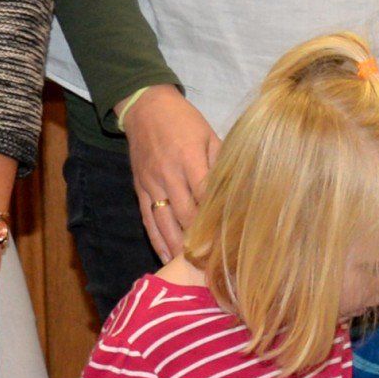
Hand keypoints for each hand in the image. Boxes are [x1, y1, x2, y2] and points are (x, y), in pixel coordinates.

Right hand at [122, 86, 220, 266]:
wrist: (145, 108)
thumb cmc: (184, 121)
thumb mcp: (209, 135)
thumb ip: (221, 162)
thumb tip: (238, 189)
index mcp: (189, 159)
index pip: (206, 196)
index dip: (218, 220)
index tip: (232, 241)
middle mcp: (168, 175)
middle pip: (186, 215)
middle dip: (201, 240)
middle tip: (219, 263)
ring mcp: (151, 184)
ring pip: (165, 223)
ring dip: (179, 247)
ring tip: (193, 269)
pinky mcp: (139, 189)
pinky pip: (147, 220)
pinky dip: (157, 241)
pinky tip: (167, 258)